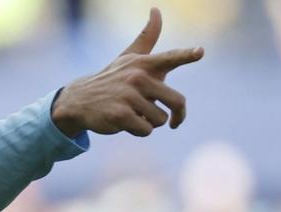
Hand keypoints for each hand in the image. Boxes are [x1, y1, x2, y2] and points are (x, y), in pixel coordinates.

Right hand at [51, 7, 203, 137]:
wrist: (80, 100)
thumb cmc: (112, 78)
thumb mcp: (130, 56)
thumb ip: (147, 36)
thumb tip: (155, 8)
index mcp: (144, 63)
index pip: (169, 58)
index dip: (186, 55)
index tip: (200, 52)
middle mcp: (137, 77)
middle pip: (177, 102)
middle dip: (177, 115)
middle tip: (174, 122)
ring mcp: (128, 96)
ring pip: (159, 120)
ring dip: (151, 123)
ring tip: (135, 114)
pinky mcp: (120, 115)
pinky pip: (145, 130)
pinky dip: (139, 130)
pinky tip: (126, 122)